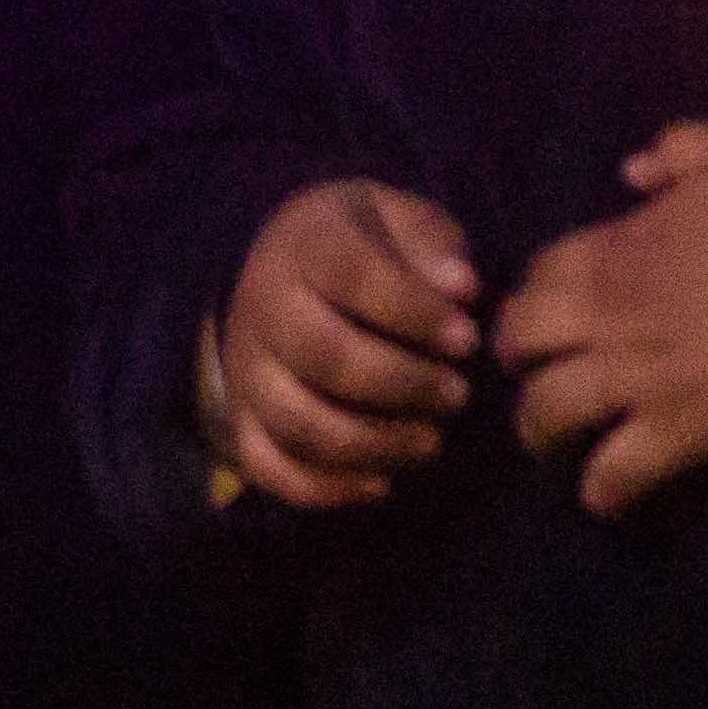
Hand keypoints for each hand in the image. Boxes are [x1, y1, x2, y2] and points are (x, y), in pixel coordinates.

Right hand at [201, 178, 487, 508]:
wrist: (285, 268)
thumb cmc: (365, 246)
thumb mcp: (399, 221)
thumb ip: (431, 244)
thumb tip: (460, 287)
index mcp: (305, 243)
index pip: (351, 275)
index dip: (413, 311)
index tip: (467, 338)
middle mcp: (263, 304)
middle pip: (323, 356)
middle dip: (402, 383)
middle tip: (458, 395)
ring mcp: (246, 367)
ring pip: (297, 421)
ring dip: (373, 443)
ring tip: (432, 442)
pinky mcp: (241, 418)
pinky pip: (266, 466)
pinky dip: (323, 488)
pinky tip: (381, 483)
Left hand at [492, 122, 707, 516]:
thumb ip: (677, 150)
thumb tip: (633, 169)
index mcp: (615, 248)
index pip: (541, 273)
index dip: (538, 293)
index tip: (548, 310)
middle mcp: (606, 315)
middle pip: (519, 340)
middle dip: (516, 358)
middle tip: (534, 373)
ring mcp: (634, 377)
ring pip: (547, 412)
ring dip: (540, 431)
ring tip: (551, 446)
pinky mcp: (674, 432)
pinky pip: (616, 473)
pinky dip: (605, 492)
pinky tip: (606, 500)